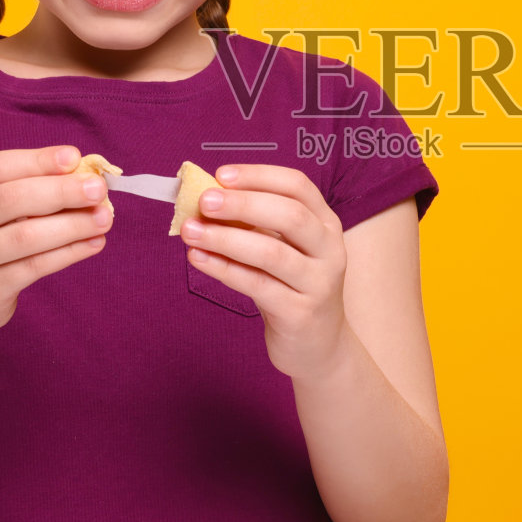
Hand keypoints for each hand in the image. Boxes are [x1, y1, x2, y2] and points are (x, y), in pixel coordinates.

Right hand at [0, 145, 110, 342]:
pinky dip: (69, 253)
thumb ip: (24, 190)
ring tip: (105, 218)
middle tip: (98, 188)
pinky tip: (94, 243)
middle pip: (10, 199)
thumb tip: (82, 174)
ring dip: (72, 224)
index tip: (74, 157)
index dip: (36, 160)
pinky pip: (35, 266)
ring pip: (25, 236)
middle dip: (60, 191)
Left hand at [181, 164, 350, 379]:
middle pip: (289, 215)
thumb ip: (255, 224)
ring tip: (191, 231)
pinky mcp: (299, 313)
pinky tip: (199, 259)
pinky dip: (225, 269)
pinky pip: (257, 285)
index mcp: (325, 223)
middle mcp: (329, 249)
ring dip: (226, 238)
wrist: (318, 347)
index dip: (259, 176)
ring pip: (271, 253)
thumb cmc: (292, 288)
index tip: (221, 175)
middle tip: (204, 200)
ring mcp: (318, 283)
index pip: (297, 186)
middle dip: (243, 203)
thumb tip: (206, 200)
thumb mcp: (284, 250)